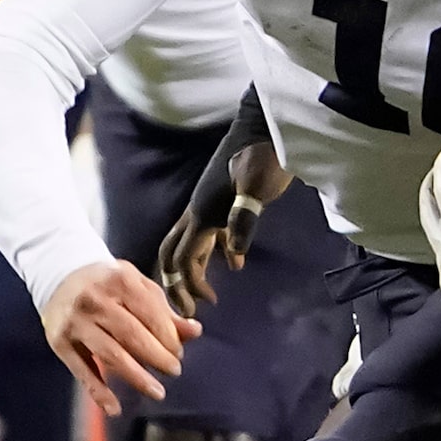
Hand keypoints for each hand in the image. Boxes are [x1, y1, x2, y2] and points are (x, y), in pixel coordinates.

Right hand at [43, 260, 198, 414]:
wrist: (58, 276)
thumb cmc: (108, 284)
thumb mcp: (137, 286)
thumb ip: (165, 311)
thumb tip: (195, 331)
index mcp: (120, 281)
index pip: (150, 314)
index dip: (168, 337)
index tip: (178, 353)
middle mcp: (95, 300)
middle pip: (132, 335)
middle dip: (157, 356)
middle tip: (174, 371)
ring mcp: (76, 322)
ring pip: (110, 354)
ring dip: (136, 377)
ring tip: (157, 391)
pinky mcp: (60, 341)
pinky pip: (82, 370)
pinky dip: (98, 392)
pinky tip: (114, 409)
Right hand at [159, 142, 290, 316]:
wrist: (267, 128)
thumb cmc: (264, 155)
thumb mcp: (257, 187)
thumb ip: (245, 219)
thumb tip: (235, 257)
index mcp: (202, 213)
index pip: (182, 257)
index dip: (186, 285)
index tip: (201, 307)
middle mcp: (198, 212)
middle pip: (172, 254)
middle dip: (175, 284)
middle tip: (187, 312)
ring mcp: (208, 207)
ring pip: (187, 245)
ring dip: (191, 271)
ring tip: (204, 297)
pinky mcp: (222, 203)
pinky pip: (209, 235)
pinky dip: (214, 253)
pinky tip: (234, 264)